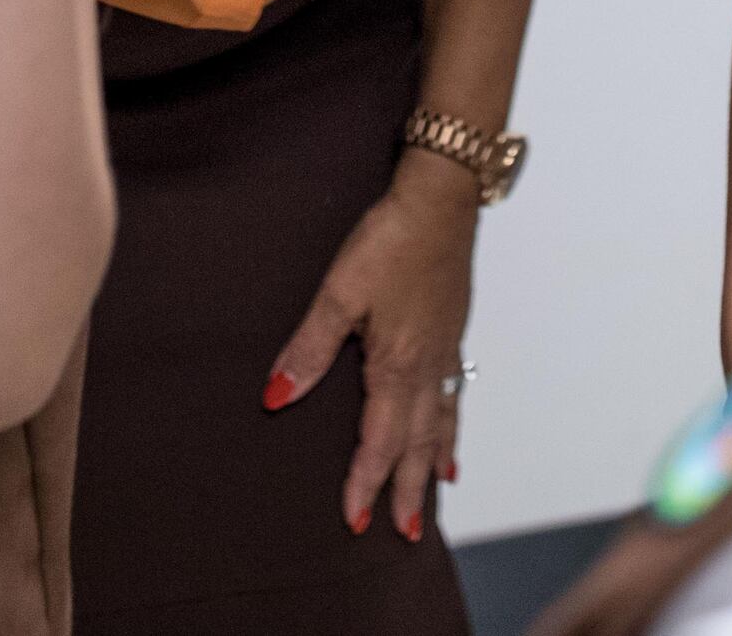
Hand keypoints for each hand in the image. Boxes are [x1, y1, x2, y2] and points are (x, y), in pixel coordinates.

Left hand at [266, 158, 479, 541]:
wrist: (441, 198)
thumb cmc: (391, 239)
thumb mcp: (339, 292)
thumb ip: (308, 348)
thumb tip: (277, 397)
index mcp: (398, 365)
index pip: (380, 442)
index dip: (366, 482)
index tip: (354, 520)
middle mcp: (427, 367)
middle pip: (417, 444)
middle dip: (407, 490)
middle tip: (401, 533)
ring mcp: (445, 350)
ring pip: (441, 423)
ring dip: (433, 464)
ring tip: (433, 495)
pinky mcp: (452, 331)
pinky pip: (454, 394)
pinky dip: (451, 424)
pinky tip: (450, 432)